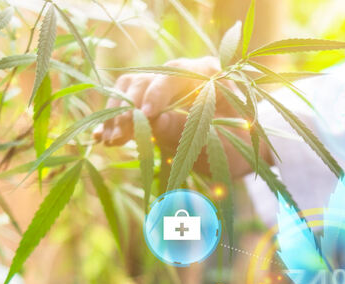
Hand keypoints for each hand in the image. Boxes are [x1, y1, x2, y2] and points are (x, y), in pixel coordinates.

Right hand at [93, 56, 266, 176]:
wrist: (243, 150)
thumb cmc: (238, 144)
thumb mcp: (218, 141)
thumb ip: (186, 129)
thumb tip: (153, 120)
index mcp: (207, 73)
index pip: (174, 75)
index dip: (157, 93)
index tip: (146, 115)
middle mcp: (182, 72)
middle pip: (145, 80)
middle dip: (129, 109)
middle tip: (118, 138)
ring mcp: (165, 84)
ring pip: (130, 88)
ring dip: (117, 114)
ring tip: (111, 142)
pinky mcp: (152, 99)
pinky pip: (126, 102)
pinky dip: (114, 120)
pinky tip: (101, 138)